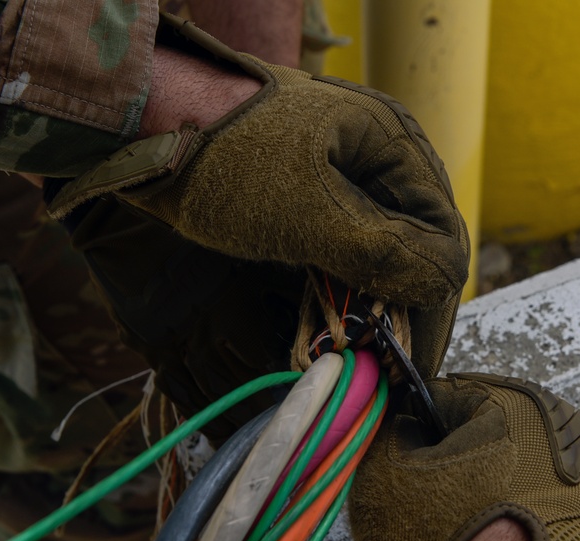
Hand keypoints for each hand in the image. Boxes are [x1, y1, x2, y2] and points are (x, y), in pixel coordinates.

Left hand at [50, 12, 468, 378]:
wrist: (134, 128)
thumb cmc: (222, 161)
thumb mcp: (306, 211)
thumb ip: (381, 251)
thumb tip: (445, 283)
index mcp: (391, 142)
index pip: (443, 233)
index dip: (434, 304)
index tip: (415, 366)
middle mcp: (375, 155)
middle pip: (415, 245)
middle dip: (404, 310)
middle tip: (389, 372)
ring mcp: (340, 173)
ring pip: (378, 252)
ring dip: (372, 306)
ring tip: (363, 358)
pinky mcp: (305, 195)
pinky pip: (342, 248)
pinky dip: (340, 290)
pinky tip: (331, 327)